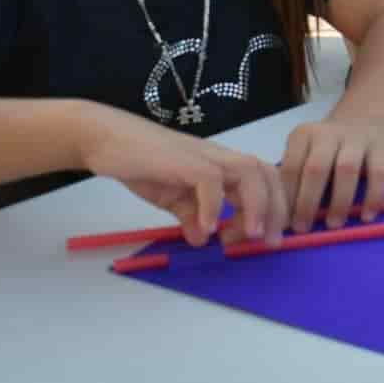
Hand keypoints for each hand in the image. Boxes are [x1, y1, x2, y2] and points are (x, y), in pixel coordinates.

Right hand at [77, 104, 287, 247]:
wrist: (106, 139)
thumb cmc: (141, 164)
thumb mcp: (172, 198)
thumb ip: (190, 215)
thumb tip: (203, 239)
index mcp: (222, 166)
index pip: (264, 181)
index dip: (272, 210)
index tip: (259, 241)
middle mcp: (219, 158)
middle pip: (266, 174)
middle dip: (276, 209)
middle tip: (269, 242)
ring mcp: (203, 155)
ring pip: (249, 172)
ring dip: (256, 206)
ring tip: (247, 235)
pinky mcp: (183, 159)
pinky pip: (210, 180)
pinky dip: (214, 206)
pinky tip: (206, 228)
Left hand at [280, 118, 383, 232]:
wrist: (363, 118)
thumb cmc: (327, 146)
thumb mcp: (305, 150)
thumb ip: (296, 176)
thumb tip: (283, 217)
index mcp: (303, 135)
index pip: (290, 167)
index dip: (286, 197)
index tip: (284, 223)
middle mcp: (328, 134)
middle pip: (316, 168)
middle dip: (307, 202)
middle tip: (303, 228)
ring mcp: (356, 138)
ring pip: (347, 169)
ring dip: (339, 201)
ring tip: (334, 224)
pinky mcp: (380, 146)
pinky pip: (379, 173)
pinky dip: (374, 196)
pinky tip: (367, 216)